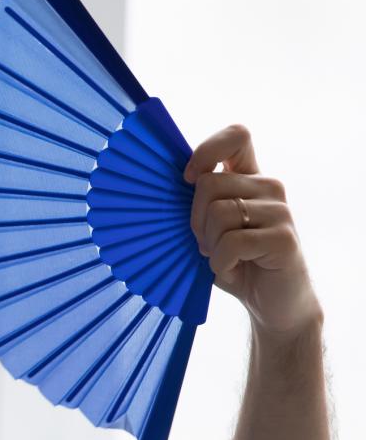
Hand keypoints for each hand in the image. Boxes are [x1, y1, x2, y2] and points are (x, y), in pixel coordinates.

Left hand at [183, 124, 321, 339]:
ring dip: (208, 245)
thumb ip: (198, 205)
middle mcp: (269, 187)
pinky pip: (231, 242)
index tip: (187, 180)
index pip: (236, 136)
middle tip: (206, 245)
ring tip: (222, 259)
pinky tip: (232, 270)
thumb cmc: (235, 263)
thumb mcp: (210, 229)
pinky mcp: (284, 238)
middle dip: (194, 220)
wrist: (273, 303)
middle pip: (209, 184)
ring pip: (219, 213)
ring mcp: (280, 211)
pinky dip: (221, 263)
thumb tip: (156, 189)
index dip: (206, 151)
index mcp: (250, 178)